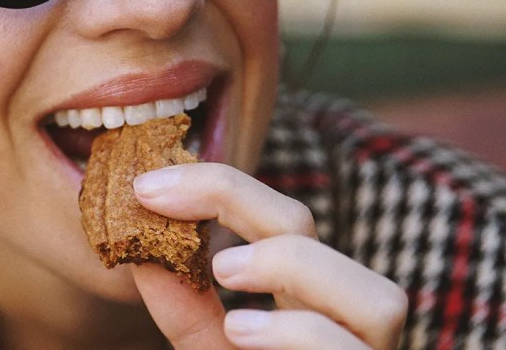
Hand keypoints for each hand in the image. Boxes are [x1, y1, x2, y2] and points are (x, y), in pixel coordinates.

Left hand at [129, 162, 407, 348]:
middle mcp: (342, 323)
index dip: (215, 186)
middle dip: (239, 200)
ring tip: (224, 272)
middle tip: (164, 202)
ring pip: (377, 299)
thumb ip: (183, 307)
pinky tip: (241, 332)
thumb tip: (140, 249)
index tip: (145, 183)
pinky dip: (299, 333)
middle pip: (315, 232)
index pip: (275, 216)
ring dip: (293, 268)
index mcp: (304, 296)